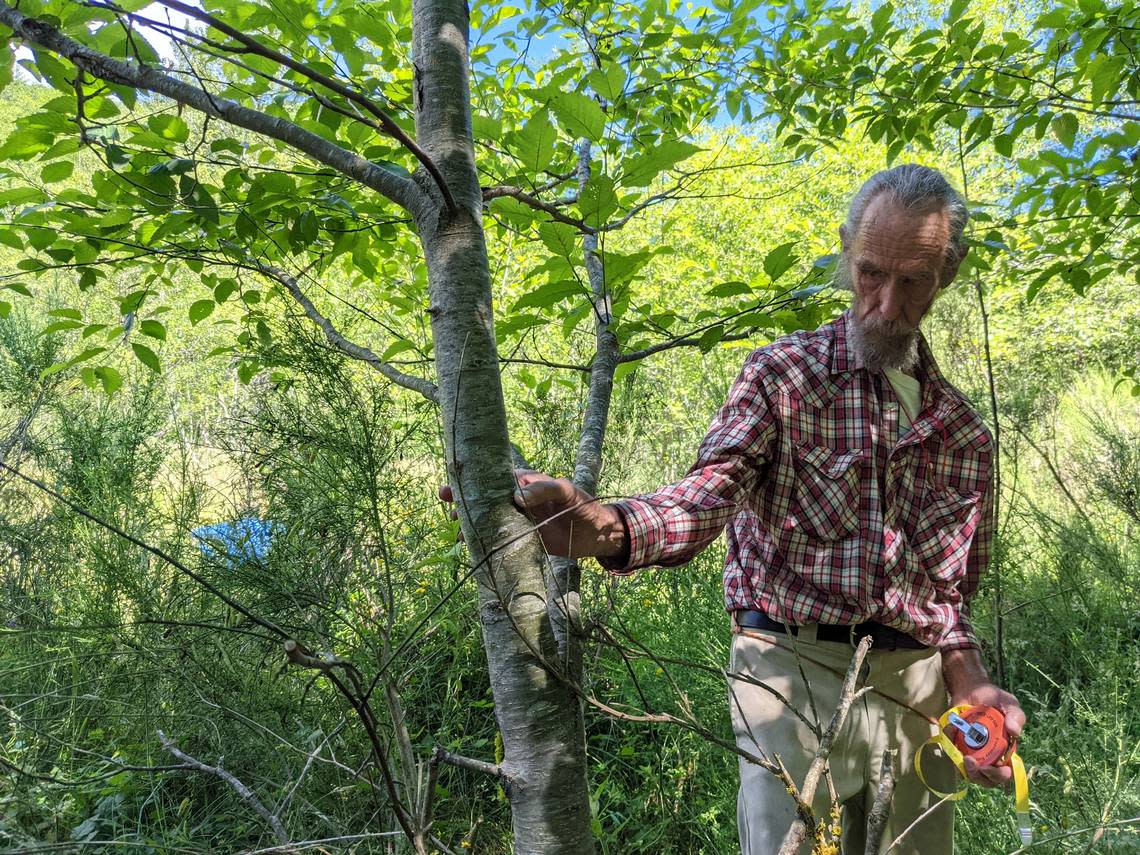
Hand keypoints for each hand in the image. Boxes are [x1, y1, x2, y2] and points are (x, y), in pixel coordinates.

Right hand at [438, 469, 628, 559]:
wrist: (598, 534)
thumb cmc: (583, 505)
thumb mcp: (565, 491)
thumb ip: (542, 490)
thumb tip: (515, 496)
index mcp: (526, 484)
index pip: (493, 480)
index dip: (472, 483)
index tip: (451, 488)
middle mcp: (518, 501)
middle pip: (485, 501)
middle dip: (465, 505)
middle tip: (450, 513)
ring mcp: (519, 521)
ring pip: (490, 521)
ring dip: (474, 527)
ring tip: (460, 535)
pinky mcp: (523, 540)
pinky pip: (500, 539)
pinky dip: (486, 543)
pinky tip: (474, 549)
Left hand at [950, 682, 1025, 787]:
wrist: (970, 688)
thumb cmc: (994, 699)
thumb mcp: (1009, 704)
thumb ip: (1016, 716)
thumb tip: (1014, 731)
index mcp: (1004, 751)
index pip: (1005, 773)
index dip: (1002, 776)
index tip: (1000, 768)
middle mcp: (988, 755)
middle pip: (986, 779)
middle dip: (981, 776)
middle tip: (974, 762)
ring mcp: (970, 751)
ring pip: (968, 774)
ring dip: (967, 771)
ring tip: (965, 758)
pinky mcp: (954, 745)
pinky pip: (952, 756)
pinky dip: (951, 751)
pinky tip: (952, 736)